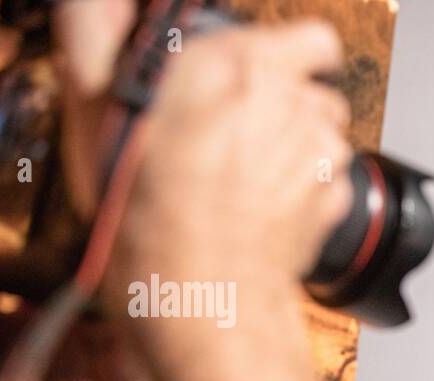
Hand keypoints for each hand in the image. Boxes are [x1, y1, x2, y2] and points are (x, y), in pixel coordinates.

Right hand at [99, 20, 353, 353]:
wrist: (201, 299)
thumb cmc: (149, 220)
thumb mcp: (100, 120)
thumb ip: (103, 48)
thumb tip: (99, 14)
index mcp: (234, 65)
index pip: (308, 39)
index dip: (291, 55)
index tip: (264, 74)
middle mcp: (288, 103)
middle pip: (315, 92)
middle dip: (285, 109)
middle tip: (237, 137)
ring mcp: (318, 153)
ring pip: (325, 136)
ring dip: (296, 151)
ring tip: (247, 179)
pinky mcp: (333, 199)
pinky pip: (330, 182)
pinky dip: (307, 192)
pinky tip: (265, 209)